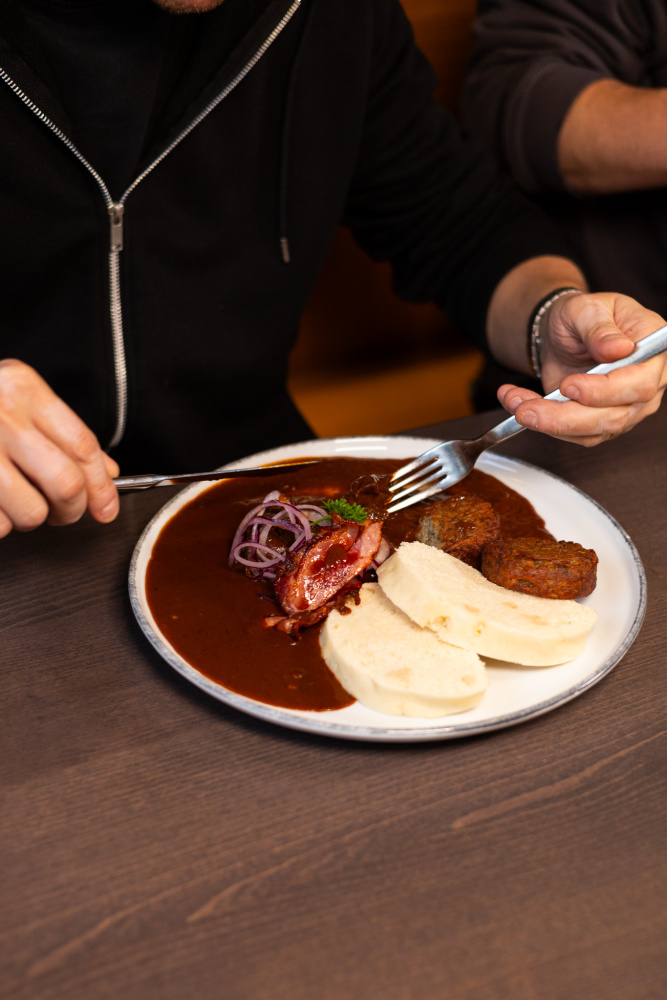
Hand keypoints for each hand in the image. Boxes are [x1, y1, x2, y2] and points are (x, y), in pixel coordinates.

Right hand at [0, 359, 118, 536]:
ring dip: (30, 519)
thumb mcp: (16, 403)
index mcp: (21, 387)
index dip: (102, 485)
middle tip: (62, 513)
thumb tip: (108, 475)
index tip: (107, 508)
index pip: (82, 445)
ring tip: (13, 502)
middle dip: (71, 510)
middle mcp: (0, 414)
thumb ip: (61, 434)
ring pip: (32, 512)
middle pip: (66, 483)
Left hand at [498, 292, 666, 444]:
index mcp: (652, 349)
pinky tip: (519, 404)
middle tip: (528, 408)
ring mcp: (624, 407)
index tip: (570, 386)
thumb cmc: (583, 316)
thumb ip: (600, 328)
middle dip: (567, 416)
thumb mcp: (586, 308)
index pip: (640, 383)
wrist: (565, 332)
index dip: (605, 391)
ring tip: (516, 404)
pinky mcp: (599, 422)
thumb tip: (618, 348)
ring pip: (592, 431)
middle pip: (616, 416)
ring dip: (549, 423)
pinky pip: (573, 434)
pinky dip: (542, 423)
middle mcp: (645, 383)